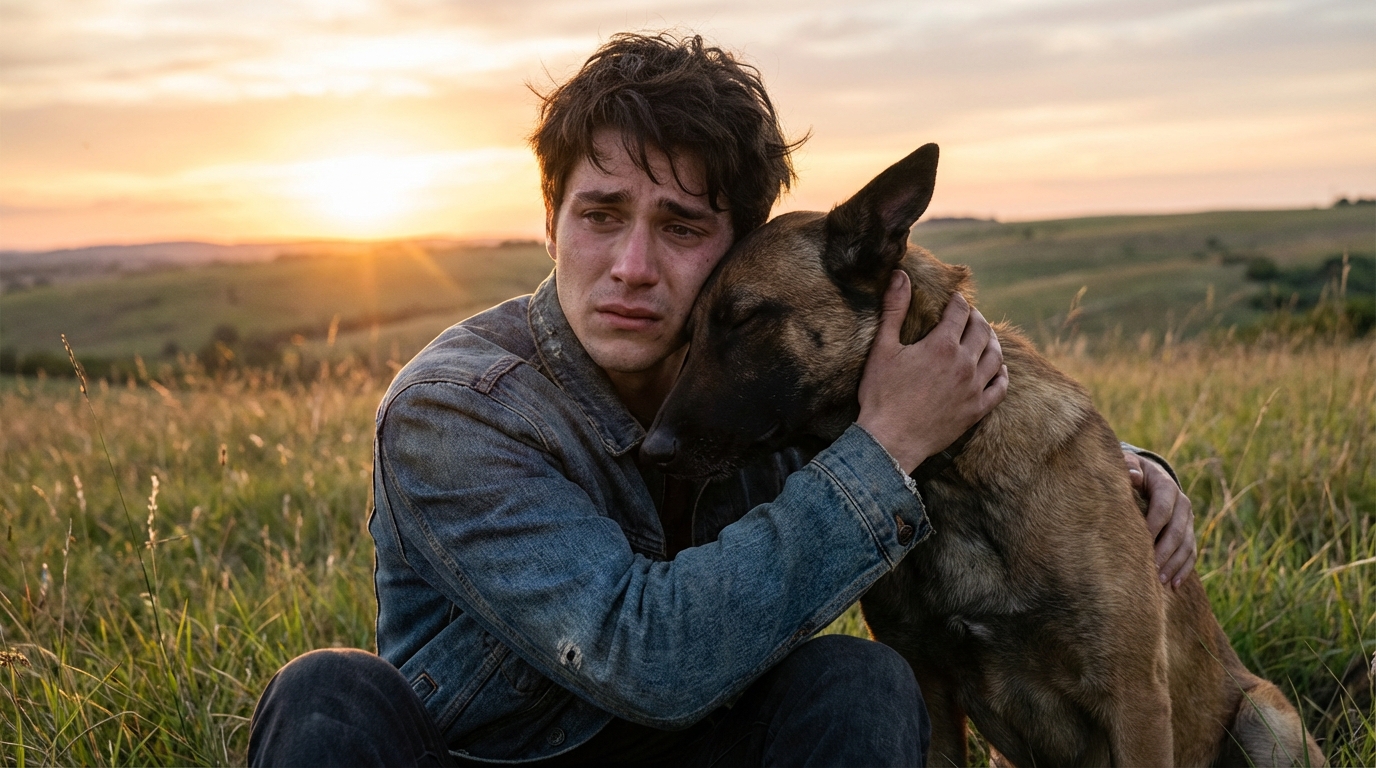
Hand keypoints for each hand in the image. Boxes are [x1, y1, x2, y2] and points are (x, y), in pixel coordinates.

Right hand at [857, 271, 1007, 474]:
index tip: (955, 299)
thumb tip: (900, 276)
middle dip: (977, 317)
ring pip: (995, 356)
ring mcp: (973, 388)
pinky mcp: (976, 410)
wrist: (890, 440)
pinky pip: (1000, 387)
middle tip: (970, 314)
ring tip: (986, 335)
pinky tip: (999, 369)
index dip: (958, 301)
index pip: (960, 312)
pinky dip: (1002, 374)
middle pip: (982, 330)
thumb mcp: (882, 349)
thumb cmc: (881, 394)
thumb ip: (894, 310)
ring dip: (993, 341)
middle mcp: (964, 364)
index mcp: (942, 345)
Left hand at [1126, 452, 1195, 587]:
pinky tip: (1174, 585)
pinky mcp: (1189, 533)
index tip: (1140, 542)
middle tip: (1150, 569)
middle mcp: (1182, 504)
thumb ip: (1129, 467)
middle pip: (1176, 531)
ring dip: (1174, 564)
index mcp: (1166, 486)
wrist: (1149, 476)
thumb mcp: (1129, 465)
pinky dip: (1183, 570)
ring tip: (1160, 581)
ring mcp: (1188, 520)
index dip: (1153, 526)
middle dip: (1164, 551)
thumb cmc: (1131, 472)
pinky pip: (1191, 553)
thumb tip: (1133, 475)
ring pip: (1186, 545)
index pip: (1163, 508)